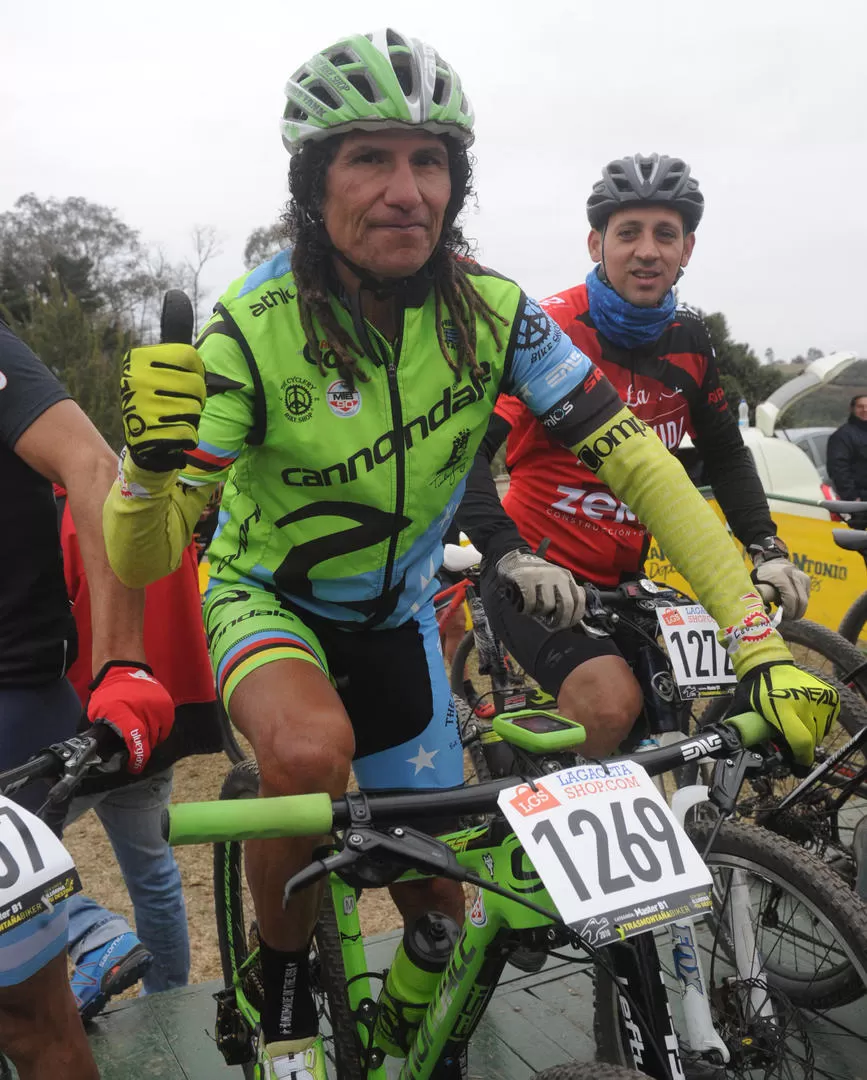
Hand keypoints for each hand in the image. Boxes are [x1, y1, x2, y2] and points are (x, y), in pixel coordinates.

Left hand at [86, 662, 174, 773]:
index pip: (136, 740)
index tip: (134, 767)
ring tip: (140, 738)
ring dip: (150, 741)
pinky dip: (159, 731)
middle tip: (133, 751)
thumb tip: (102, 756)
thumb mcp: (97, 714)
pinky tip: (149, 728)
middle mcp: (144, 709)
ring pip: (159, 736)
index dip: (137, 758)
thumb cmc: (107, 695)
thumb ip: (102, 734)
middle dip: (141, 750)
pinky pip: (167, 727)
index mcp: (123, 712)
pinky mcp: (167, 704)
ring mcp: (158, 706)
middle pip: (149, 740)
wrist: (123, 670)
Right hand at [120, 343, 204, 471]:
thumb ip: (175, 344)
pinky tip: (173, 433)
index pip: (189, 356)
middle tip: (180, 403)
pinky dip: (188, 435)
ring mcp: (142, 405)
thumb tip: (179, 301)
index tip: (185, 380)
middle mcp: (136, 379)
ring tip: (174, 417)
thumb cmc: (162, 400)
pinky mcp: (150, 432)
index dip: (196, 371)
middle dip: (197, 397)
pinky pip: (190, 431)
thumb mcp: (163, 368)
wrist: (144, 442)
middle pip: (196, 383)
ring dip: (192, 416)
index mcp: (138, 358)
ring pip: (194, 408)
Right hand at [496, 548, 585, 630]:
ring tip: (533, 610)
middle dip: (560, 620)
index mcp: (566, 577)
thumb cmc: (535, 577)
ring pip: (547, 605)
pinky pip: (531, 603)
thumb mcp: (554, 583)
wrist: (514, 560)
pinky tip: (524, 608)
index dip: (574, 616)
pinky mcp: (526, 578)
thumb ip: (563, 596)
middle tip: (552, 625)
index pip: (579, 599)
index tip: (567, 624)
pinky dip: (527, 610)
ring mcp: (542, 576)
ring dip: (539, 613)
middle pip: (566, 604)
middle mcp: (557, 575)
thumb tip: (569, 620)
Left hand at [734, 662, 838, 766]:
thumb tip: (733, 750)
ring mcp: (819, 698)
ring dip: (811, 735)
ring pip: (821, 732)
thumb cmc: (755, 689)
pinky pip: (828, 721)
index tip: (798, 766)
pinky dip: (819, 724)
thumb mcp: (746, 710)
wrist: (768, 663)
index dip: (801, 758)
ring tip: (797, 726)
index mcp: (782, 708)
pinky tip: (806, 717)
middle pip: (811, 739)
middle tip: (792, 743)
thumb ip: (744, 730)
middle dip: (802, 747)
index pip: (801, 742)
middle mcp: (804, 702)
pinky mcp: (830, 695)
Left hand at [751, 559, 810, 619]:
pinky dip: (798, 602)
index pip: (791, 598)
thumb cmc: (761, 574)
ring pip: (805, 600)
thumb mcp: (756, 584)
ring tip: (784, 607)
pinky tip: (787, 600)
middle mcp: (795, 575)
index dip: (789, 611)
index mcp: (781, 576)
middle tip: (786, 618)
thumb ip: (760, 597)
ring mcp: (802, 577)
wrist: (771, 559)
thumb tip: (766, 612)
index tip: (782, 617)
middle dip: (794, 613)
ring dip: (796, 608)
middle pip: (801, 601)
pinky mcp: (806, 579)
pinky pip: (805, 596)